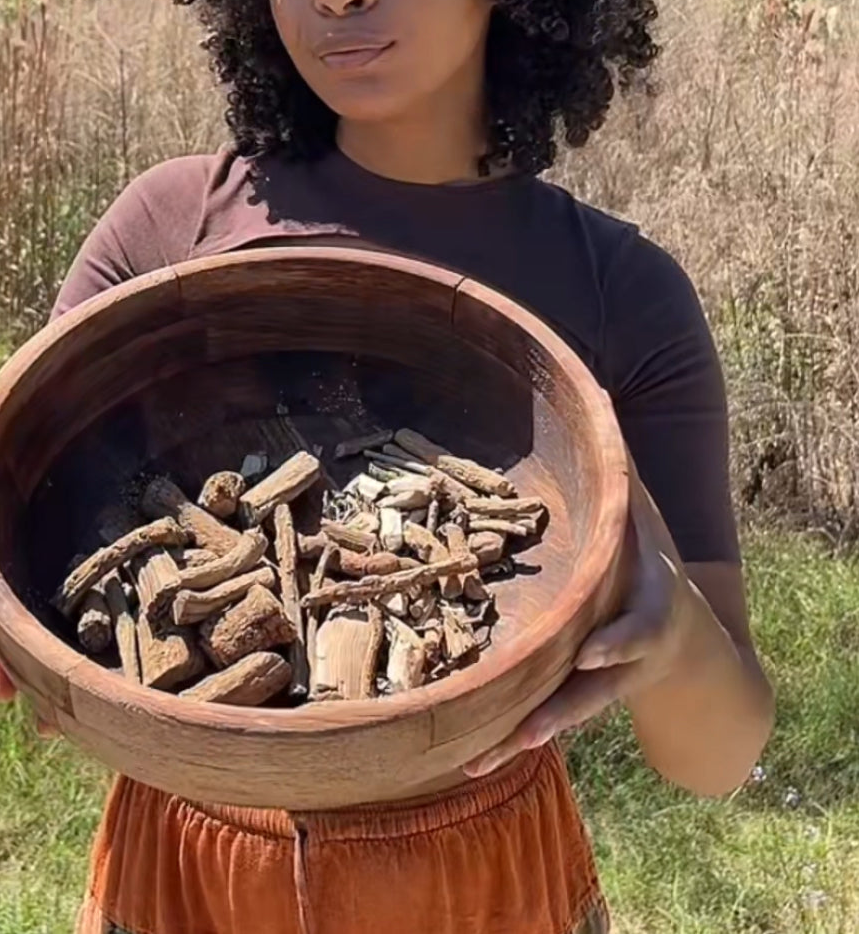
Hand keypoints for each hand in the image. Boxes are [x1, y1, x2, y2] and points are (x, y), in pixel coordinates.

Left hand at [464, 456, 692, 776]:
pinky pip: (541, 721)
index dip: (617, 641)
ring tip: (488, 756)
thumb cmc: (649, 561)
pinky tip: (470, 761)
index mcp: (644, 607)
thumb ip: (617, 471)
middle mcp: (623, 656)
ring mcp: (600, 686)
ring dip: (527, 734)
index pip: (635, 628)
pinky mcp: (575, 699)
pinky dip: (510, 739)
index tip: (590, 651)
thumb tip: (596, 395)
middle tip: (532, 728)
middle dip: (563, 706)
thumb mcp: (643, 518)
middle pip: (595, 688)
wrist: (685, 638)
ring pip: (564, 715)